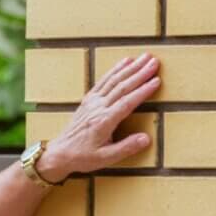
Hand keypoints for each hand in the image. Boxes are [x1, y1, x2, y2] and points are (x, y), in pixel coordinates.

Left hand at [39, 53, 160, 181]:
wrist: (59, 153)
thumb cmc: (82, 157)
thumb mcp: (105, 158)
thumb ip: (126, 148)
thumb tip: (146, 138)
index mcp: (104, 121)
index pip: (126, 102)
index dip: (142, 91)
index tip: (156, 81)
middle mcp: (97, 108)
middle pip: (121, 87)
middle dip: (139, 73)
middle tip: (155, 62)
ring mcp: (92, 102)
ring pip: (113, 81)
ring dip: (130, 68)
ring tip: (145, 57)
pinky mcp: (88, 101)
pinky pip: (102, 82)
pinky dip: (114, 70)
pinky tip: (125, 62)